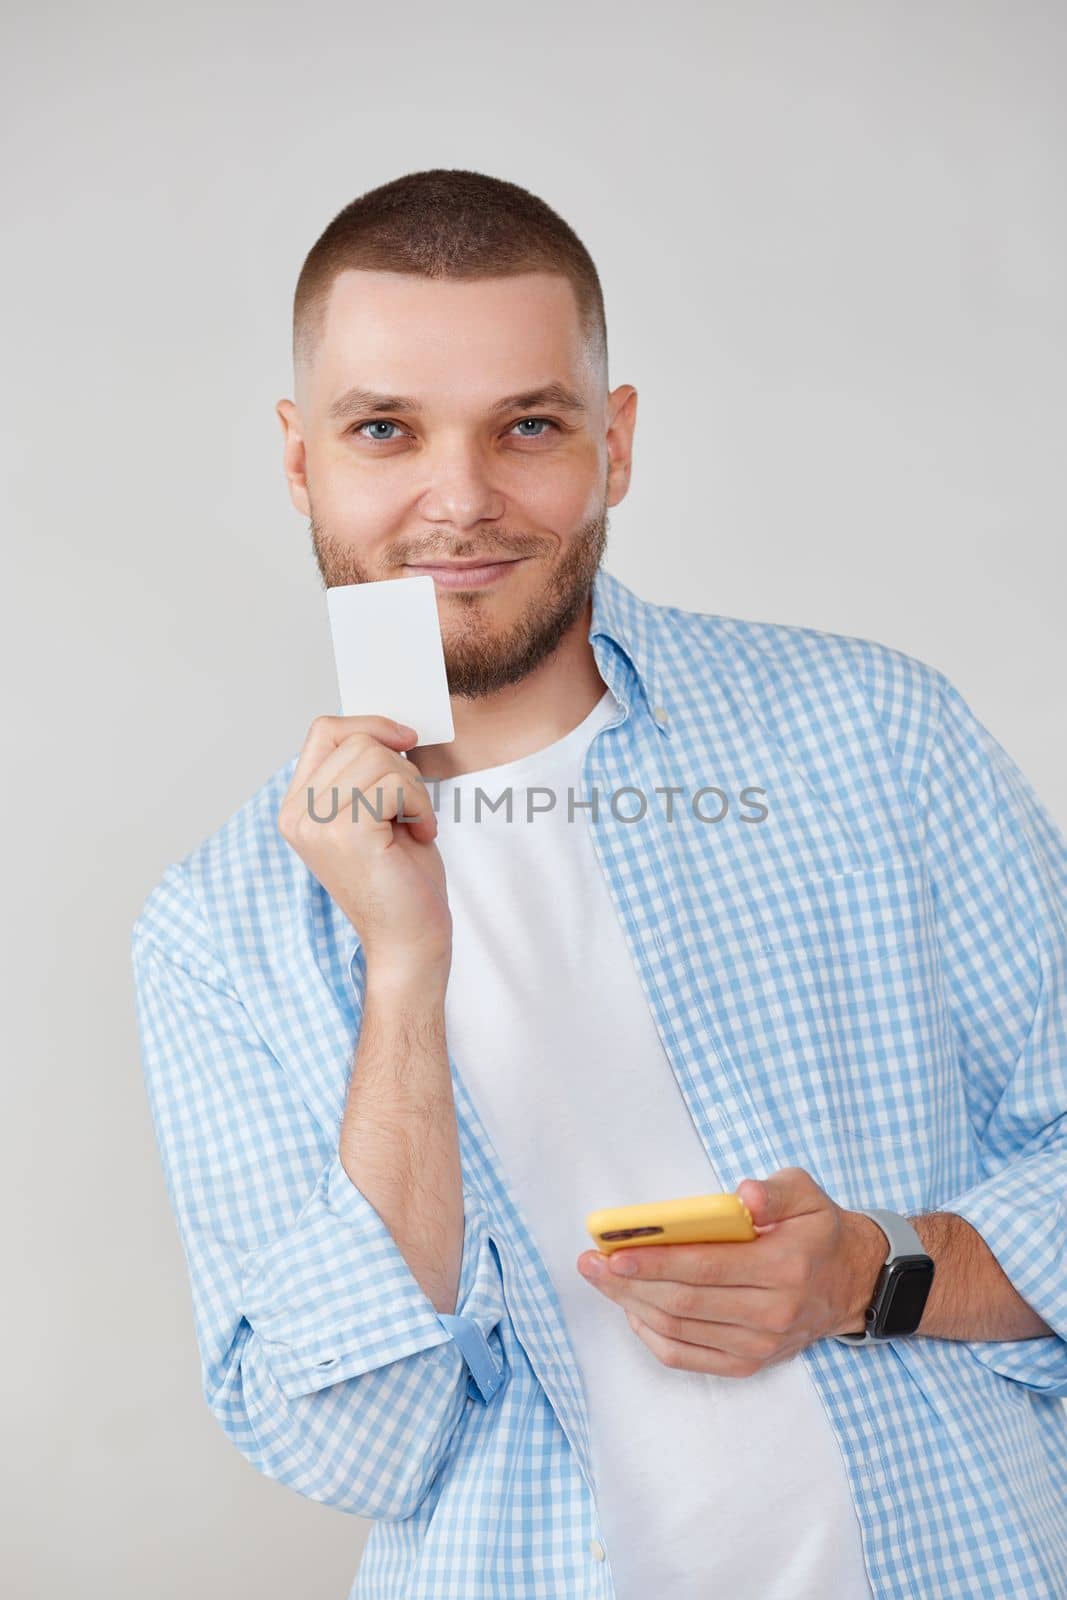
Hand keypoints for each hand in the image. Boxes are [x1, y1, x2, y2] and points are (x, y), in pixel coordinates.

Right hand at [278, 714, 451, 983]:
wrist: (409, 942)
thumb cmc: (400, 879)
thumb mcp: (375, 812)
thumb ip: (366, 771)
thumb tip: (388, 726)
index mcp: (296, 807)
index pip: (324, 730)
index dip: (370, 725)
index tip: (404, 742)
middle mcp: (296, 815)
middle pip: (356, 739)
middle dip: (400, 766)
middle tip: (411, 809)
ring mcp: (316, 824)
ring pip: (377, 757)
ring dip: (413, 787)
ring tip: (415, 823)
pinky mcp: (347, 833)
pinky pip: (394, 782)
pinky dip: (419, 803)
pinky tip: (420, 832)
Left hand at [575, 1167, 888, 1377]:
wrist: (851, 1283)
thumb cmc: (817, 1230)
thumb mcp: (806, 1193)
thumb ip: (774, 1191)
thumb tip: (744, 1195)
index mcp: (783, 1267)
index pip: (706, 1267)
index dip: (656, 1261)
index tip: (615, 1250)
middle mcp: (772, 1313)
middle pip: (684, 1303)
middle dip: (630, 1283)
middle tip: (591, 1264)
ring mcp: (760, 1344)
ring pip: (680, 1331)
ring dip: (633, 1306)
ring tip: (603, 1281)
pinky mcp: (750, 1362)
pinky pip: (688, 1357)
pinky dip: (653, 1336)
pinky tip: (633, 1311)